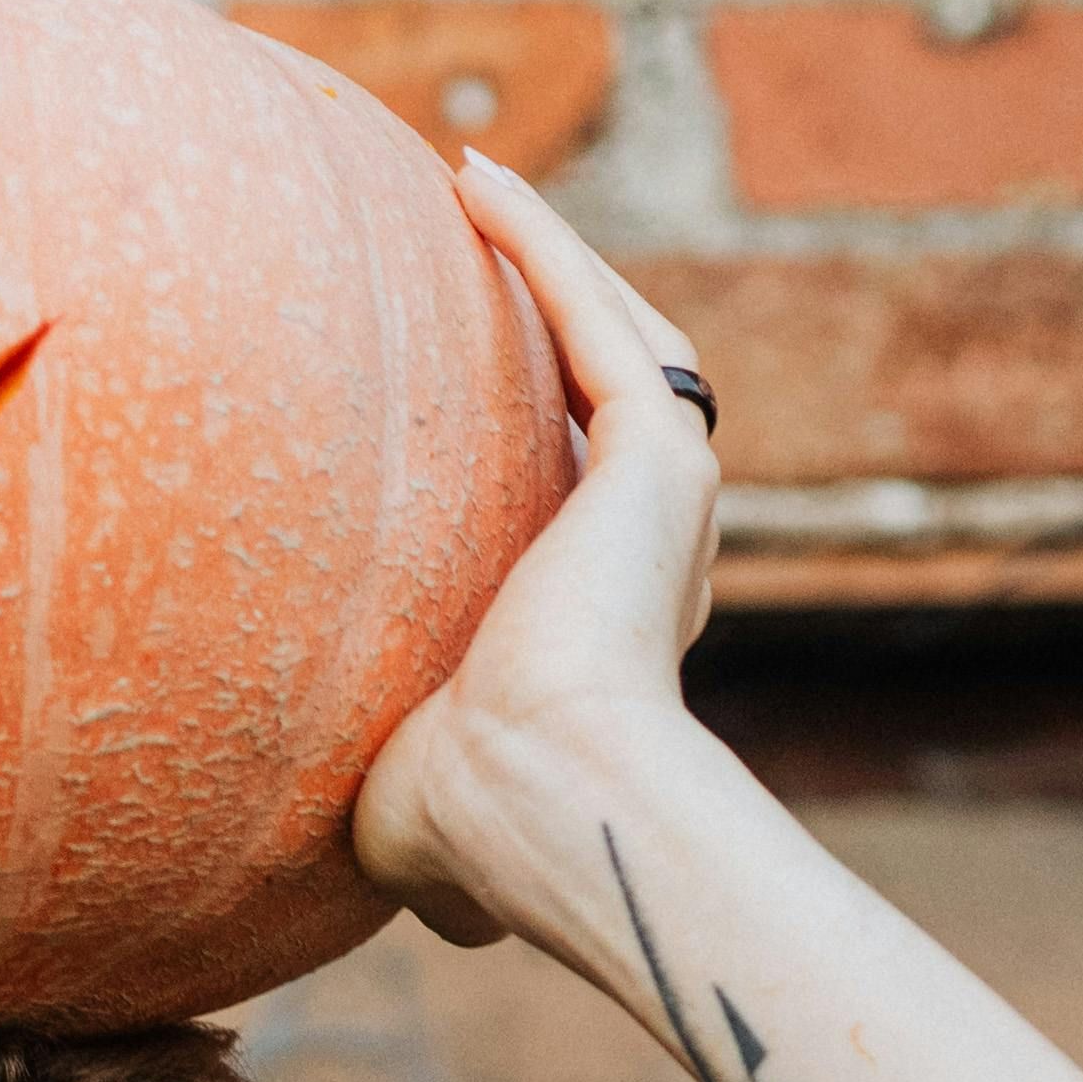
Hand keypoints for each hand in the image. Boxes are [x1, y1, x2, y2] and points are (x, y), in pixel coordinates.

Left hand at [350, 154, 723, 955]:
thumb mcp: (420, 813)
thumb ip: (421, 817)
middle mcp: (653, 547)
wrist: (539, 800)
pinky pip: (595, 316)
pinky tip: (473, 182)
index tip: (461, 389)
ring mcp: (665, 495)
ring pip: (616, 337)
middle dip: (555, 318)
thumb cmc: (472, 827)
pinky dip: (542, 246)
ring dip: (551, 260)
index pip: (576, 497)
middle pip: (611, 394)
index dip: (531, 435)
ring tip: (472, 185)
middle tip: (476, 244)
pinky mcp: (658, 452)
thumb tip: (417, 900)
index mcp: (608, 622)